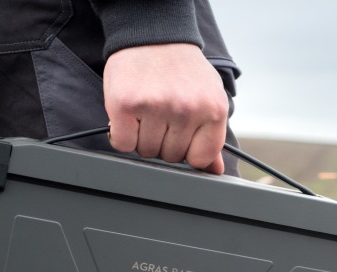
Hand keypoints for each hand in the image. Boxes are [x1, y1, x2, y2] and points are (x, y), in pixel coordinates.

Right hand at [103, 43, 229, 173]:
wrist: (153, 35)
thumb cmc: (182, 70)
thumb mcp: (208, 97)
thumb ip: (211, 136)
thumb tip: (215, 170)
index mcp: (213, 110)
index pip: (200, 158)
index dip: (187, 151)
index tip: (182, 137)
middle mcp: (187, 110)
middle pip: (171, 156)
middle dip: (164, 141)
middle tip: (161, 115)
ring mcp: (157, 107)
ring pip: (147, 151)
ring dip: (142, 138)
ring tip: (147, 112)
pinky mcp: (127, 105)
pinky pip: (123, 144)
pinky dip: (122, 135)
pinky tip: (129, 116)